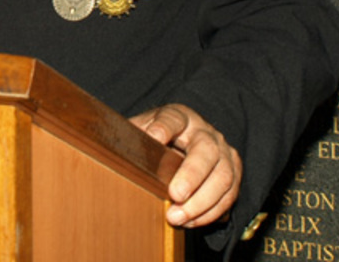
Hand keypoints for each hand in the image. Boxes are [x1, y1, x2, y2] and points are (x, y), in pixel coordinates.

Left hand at [130, 103, 241, 229]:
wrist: (188, 144)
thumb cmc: (159, 139)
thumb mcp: (143, 130)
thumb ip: (130, 135)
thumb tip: (105, 145)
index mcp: (181, 117)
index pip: (173, 118)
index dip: (164, 126)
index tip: (153, 136)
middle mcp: (206, 133)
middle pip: (206, 151)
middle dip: (192, 175)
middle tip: (175, 194)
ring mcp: (224, 153)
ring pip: (223, 176)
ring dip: (201, 202)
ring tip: (177, 217)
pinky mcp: (233, 173)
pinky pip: (229, 195)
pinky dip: (210, 213)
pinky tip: (190, 221)